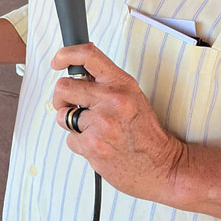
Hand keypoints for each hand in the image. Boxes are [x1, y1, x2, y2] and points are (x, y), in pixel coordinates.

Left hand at [51, 44, 185, 204]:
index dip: (66, 55)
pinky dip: (80, 144)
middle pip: (63, 87)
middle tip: (72, 106)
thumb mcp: (131, 97)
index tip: (57, 62)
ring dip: (72, 124)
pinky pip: (70, 140)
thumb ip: (105, 84)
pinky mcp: (93, 146)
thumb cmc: (145, 132)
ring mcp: (101, 124)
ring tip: (93, 130)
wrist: (163, 166)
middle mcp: (112, 101)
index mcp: (121, 84)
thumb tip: (76, 75)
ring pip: (63, 115)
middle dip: (62, 98)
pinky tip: (99, 145)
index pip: (88, 56)